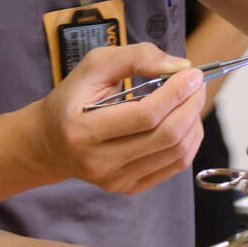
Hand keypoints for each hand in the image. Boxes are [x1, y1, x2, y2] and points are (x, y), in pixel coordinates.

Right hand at [30, 42, 205, 193]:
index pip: (145, 116)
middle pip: (165, 136)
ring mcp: (115, 180)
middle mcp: (99, 162)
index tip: (193, 73)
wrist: (50, 143)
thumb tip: (179, 66)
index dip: (175, 93)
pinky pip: (173, 167)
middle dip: (190, 106)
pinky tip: (186, 122)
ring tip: (192, 100)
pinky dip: (189, 142)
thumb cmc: (72, 99)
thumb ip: (134, 58)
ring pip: (175, 154)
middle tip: (198, 84)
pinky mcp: (128, 188)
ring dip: (193, 123)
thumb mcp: (94, 66)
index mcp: (84, 130)